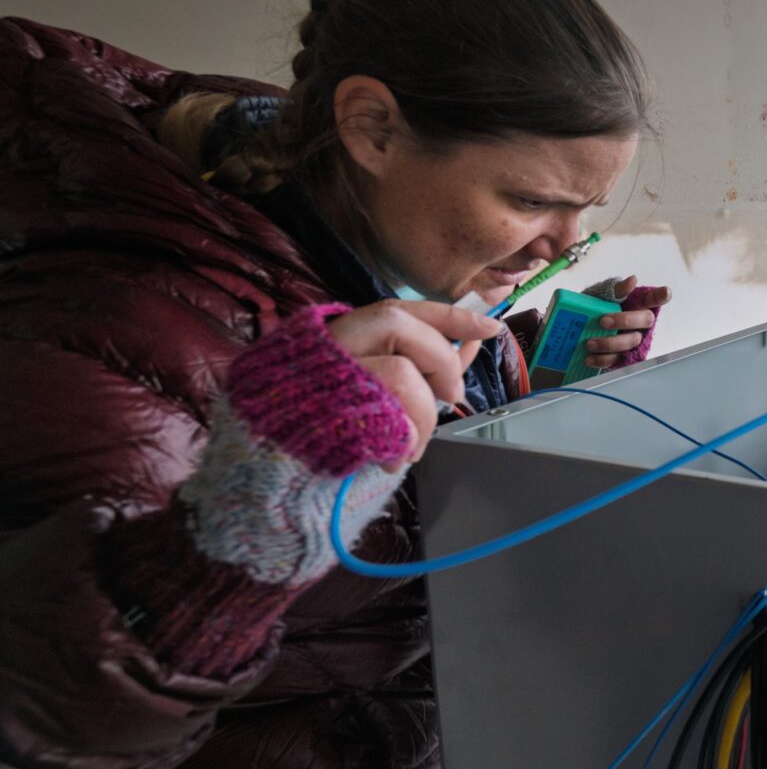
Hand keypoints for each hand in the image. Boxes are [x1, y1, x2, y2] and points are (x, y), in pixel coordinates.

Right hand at [325, 300, 500, 465]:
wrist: (272, 459)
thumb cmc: (335, 416)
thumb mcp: (381, 380)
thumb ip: (426, 359)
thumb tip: (474, 340)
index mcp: (345, 334)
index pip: (400, 310)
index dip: (451, 315)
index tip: (492, 326)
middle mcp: (330, 347)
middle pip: (401, 329)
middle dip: (441, 364)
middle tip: (450, 398)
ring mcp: (323, 378)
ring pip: (399, 373)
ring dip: (422, 416)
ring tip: (413, 446)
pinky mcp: (325, 417)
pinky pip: (385, 420)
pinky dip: (402, 440)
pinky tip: (392, 458)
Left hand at [585, 276, 671, 368]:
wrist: (575, 332)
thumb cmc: (592, 311)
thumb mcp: (599, 296)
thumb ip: (615, 289)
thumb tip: (632, 280)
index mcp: (636, 304)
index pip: (654, 298)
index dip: (661, 296)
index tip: (664, 291)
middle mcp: (640, 323)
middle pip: (645, 320)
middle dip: (625, 320)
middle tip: (603, 321)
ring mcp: (633, 341)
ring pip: (631, 342)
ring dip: (609, 343)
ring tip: (590, 343)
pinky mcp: (624, 357)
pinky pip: (619, 360)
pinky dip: (603, 360)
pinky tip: (589, 358)